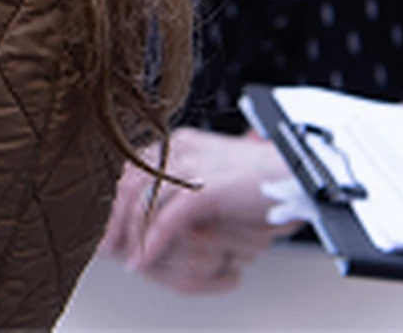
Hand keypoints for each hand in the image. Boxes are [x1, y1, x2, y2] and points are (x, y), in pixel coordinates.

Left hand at [98, 127, 302, 293]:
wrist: (299, 174)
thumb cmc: (260, 180)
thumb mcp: (212, 174)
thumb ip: (183, 182)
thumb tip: (156, 204)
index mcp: (179, 143)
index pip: (130, 168)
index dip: (112, 198)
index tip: (103, 222)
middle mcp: (181, 149)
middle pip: (128, 183)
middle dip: (112, 217)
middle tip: (103, 244)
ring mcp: (193, 167)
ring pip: (144, 202)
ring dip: (129, 233)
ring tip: (122, 256)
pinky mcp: (208, 188)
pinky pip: (169, 218)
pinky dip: (153, 241)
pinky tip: (145, 258)